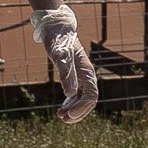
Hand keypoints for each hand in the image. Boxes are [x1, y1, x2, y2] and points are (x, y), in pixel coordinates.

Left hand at [33, 4, 99, 122]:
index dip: (81, 108)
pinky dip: (70, 103)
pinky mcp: (74, 75)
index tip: (67, 116)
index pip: (91, 96)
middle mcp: (87, 76)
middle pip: (89, 100)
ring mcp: (81, 76)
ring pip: (83, 99)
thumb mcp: (60, 56)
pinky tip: (61, 108)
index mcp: (87, 72)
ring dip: (74, 109)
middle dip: (78, 112)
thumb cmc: (58, 41)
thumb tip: (70, 94)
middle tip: (63, 119)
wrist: (56, 28)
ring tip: (60, 116)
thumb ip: (66, 74)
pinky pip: (77, 94)